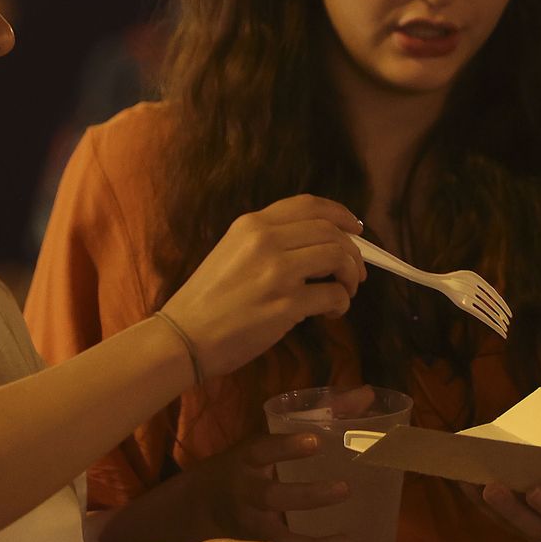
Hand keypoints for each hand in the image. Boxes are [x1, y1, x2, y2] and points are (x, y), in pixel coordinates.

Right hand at [160, 195, 364, 380]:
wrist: (184, 336)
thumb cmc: (206, 300)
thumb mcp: (231, 252)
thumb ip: (266, 242)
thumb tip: (313, 246)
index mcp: (252, 224)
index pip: (309, 205)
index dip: (340, 214)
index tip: (355, 229)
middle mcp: (267, 240)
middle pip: (330, 231)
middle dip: (352, 251)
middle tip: (355, 273)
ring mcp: (277, 271)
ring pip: (338, 257)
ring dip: (350, 276)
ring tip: (345, 292)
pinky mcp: (286, 304)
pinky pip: (333, 295)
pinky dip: (341, 304)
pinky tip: (331, 313)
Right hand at [190, 430, 355, 541]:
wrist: (199, 506)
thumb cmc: (244, 465)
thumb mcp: (268, 438)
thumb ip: (318, 417)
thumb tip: (366, 395)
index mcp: (246, 460)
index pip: (262, 450)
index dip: (286, 447)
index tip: (315, 440)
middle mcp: (246, 494)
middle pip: (273, 497)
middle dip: (309, 496)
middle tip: (344, 489)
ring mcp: (250, 526)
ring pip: (279, 540)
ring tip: (347, 541)